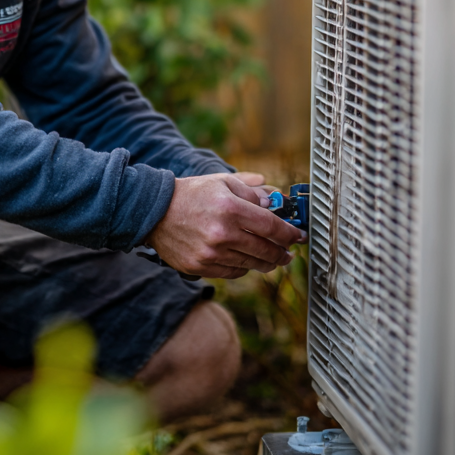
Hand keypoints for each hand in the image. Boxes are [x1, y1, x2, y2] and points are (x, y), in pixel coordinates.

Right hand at [145, 173, 305, 278]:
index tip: (300, 236)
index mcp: (231, 209)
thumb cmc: (192, 194)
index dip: (291, 233)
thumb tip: (275, 202)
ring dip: (267, 262)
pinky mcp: (201, 267)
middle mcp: (223, 234)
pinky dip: (244, 267)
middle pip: (266, 250)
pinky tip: (246, 260)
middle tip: (290, 251)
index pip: (272, 227)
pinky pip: (233, 272)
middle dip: (283, 252)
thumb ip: (251, 192)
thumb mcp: (222, 182)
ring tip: (273, 258)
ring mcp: (211, 254)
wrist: (155, 212)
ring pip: (252, 265)